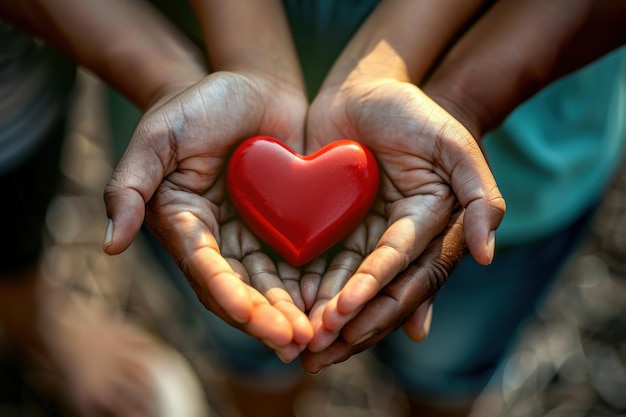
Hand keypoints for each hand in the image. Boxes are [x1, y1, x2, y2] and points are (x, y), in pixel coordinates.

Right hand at [103, 70, 312, 361]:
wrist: (250, 84)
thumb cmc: (196, 104)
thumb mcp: (156, 136)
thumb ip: (128, 186)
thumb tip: (109, 246)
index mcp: (184, 225)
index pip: (203, 268)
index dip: (224, 292)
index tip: (248, 314)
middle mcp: (218, 239)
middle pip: (240, 287)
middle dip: (264, 316)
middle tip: (292, 341)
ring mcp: (253, 234)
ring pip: (271, 282)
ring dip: (291, 311)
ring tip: (315, 334)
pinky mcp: (286, 224)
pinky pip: (298, 260)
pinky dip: (312, 284)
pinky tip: (332, 303)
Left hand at [305, 73, 504, 350]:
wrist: (366, 89)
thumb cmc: (412, 111)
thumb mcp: (452, 142)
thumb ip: (479, 193)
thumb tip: (487, 256)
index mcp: (427, 226)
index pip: (404, 269)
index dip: (376, 292)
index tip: (344, 312)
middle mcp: (398, 240)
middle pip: (379, 293)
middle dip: (351, 323)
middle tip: (319, 353)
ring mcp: (365, 236)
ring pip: (348, 286)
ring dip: (327, 318)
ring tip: (300, 346)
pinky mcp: (335, 226)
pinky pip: (322, 263)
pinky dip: (308, 289)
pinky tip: (287, 310)